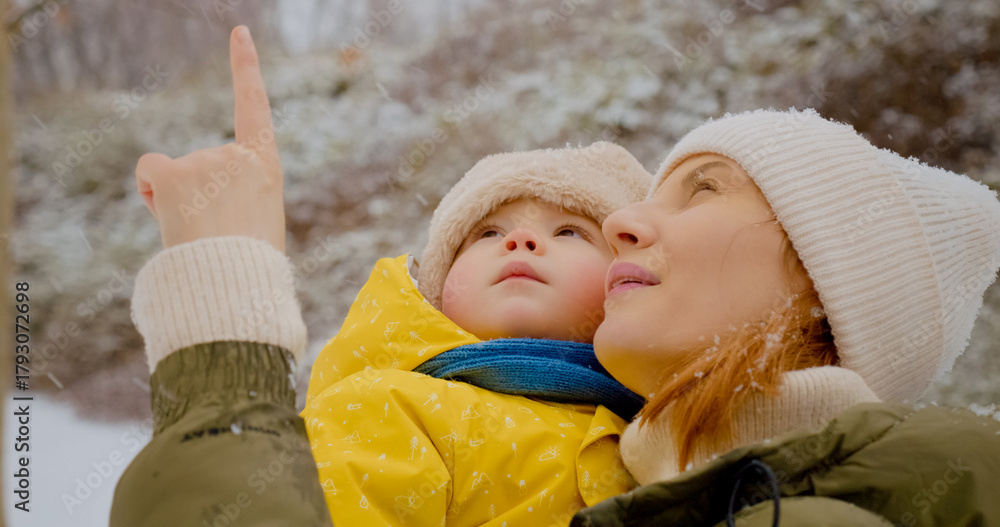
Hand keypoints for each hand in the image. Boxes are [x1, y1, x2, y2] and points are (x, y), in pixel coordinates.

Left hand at [135, 26, 285, 252]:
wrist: (234, 287)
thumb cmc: (248, 266)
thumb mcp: (257, 222)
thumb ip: (234, 193)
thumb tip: (183, 189)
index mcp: (266, 166)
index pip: (255, 107)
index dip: (246, 67)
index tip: (239, 32)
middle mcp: (236, 155)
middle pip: (201, 165)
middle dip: (198, 193)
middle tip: (214, 232)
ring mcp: (205, 160)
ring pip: (176, 175)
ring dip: (178, 202)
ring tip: (199, 234)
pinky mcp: (174, 172)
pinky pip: (151, 169)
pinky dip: (152, 190)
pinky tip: (167, 214)